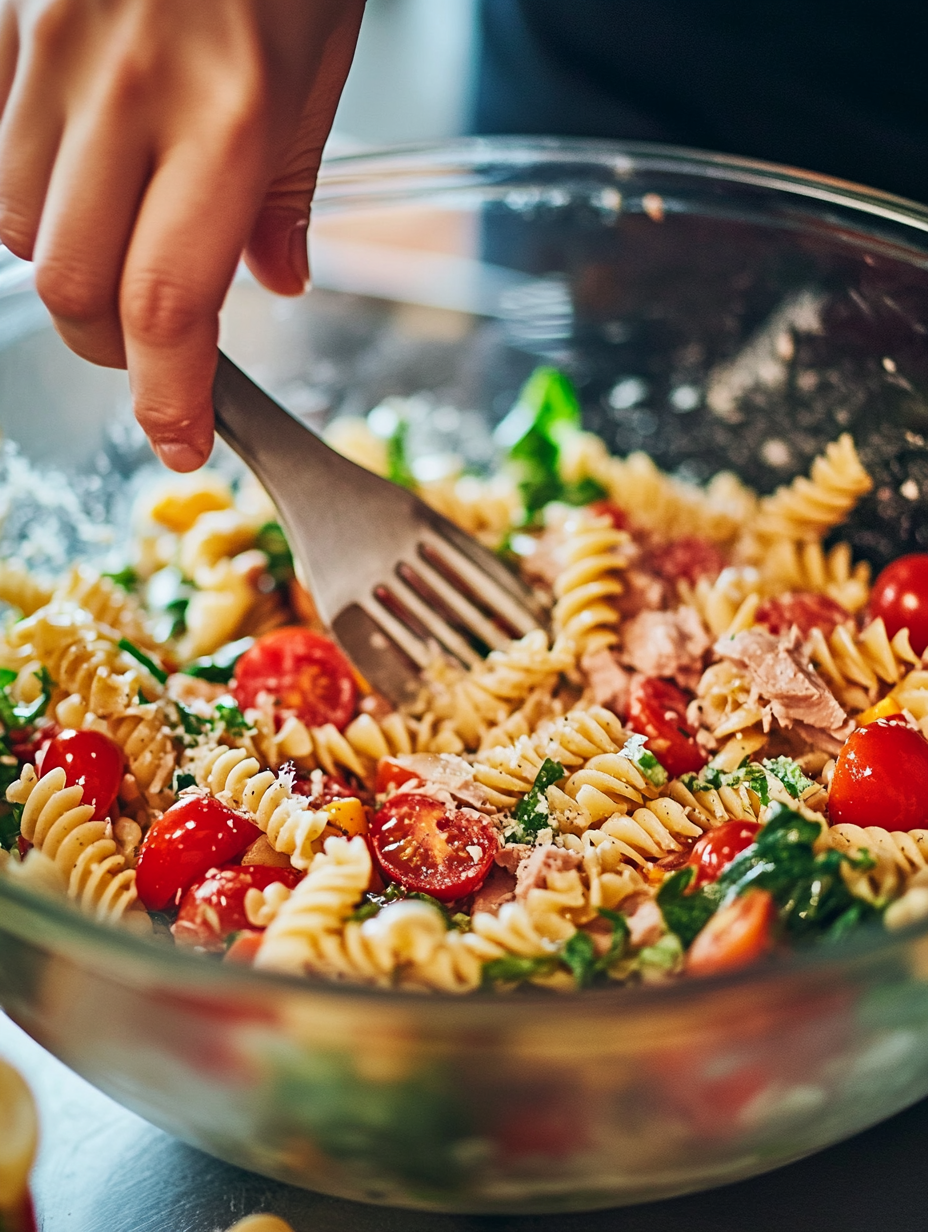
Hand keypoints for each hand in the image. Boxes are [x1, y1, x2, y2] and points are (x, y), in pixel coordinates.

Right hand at [0, 0, 363, 469]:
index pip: (169, 303)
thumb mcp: (319, 72)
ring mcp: (52, 49)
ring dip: (64, 270)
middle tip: (153, 356)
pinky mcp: (9, 19)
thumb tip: (273, 287)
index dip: (166, 395)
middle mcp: (127, 91)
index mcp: (225, 118)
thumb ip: (286, 192)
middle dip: (111, 348)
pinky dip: (24, 192)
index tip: (179, 441)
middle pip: (73, 284)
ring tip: (117, 260)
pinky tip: (72, 185)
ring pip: (15, 222)